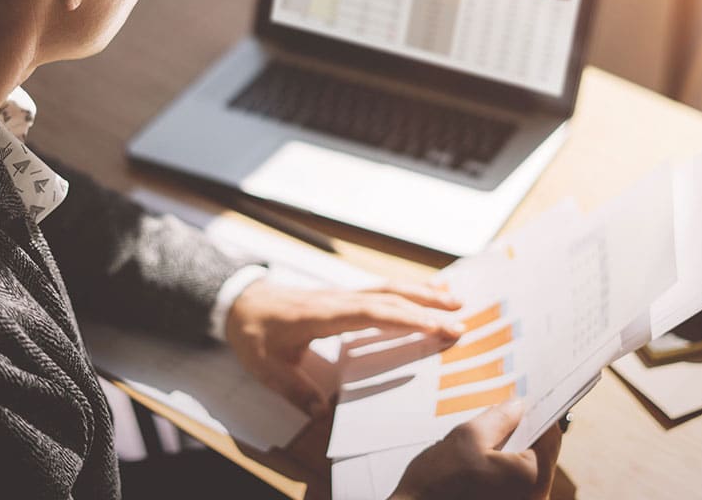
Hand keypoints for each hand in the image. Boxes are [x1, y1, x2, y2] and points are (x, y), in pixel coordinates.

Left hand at [225, 280, 463, 415]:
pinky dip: (405, 288)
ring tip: (454, 298)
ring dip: (421, 292)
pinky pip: (379, 289)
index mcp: (323, 315)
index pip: (371, 313)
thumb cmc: (253, 332)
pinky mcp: (343, 295)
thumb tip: (320, 413)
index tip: (437, 327)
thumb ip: (294, 388)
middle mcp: (338, 299)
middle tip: (461, 318)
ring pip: (387, 288)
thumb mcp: (266, 366)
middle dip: (425, 306)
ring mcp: (342, 294)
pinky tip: (425, 288)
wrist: (240, 301)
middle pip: (388, 297)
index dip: (405, 319)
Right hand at [390, 400, 561, 499]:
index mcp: (532, 479)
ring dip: (511, 449)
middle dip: (522, 431)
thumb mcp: (468, 436)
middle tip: (503, 410)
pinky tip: (482, 457)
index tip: (525, 398)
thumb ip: (499, 418)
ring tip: (488, 433)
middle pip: (539, 455)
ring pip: (526, 470)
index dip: (538, 413)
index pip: (550, 438)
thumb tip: (518, 406)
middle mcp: (534, 499)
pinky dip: (504, 468)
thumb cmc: (440, 481)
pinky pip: (514, 484)